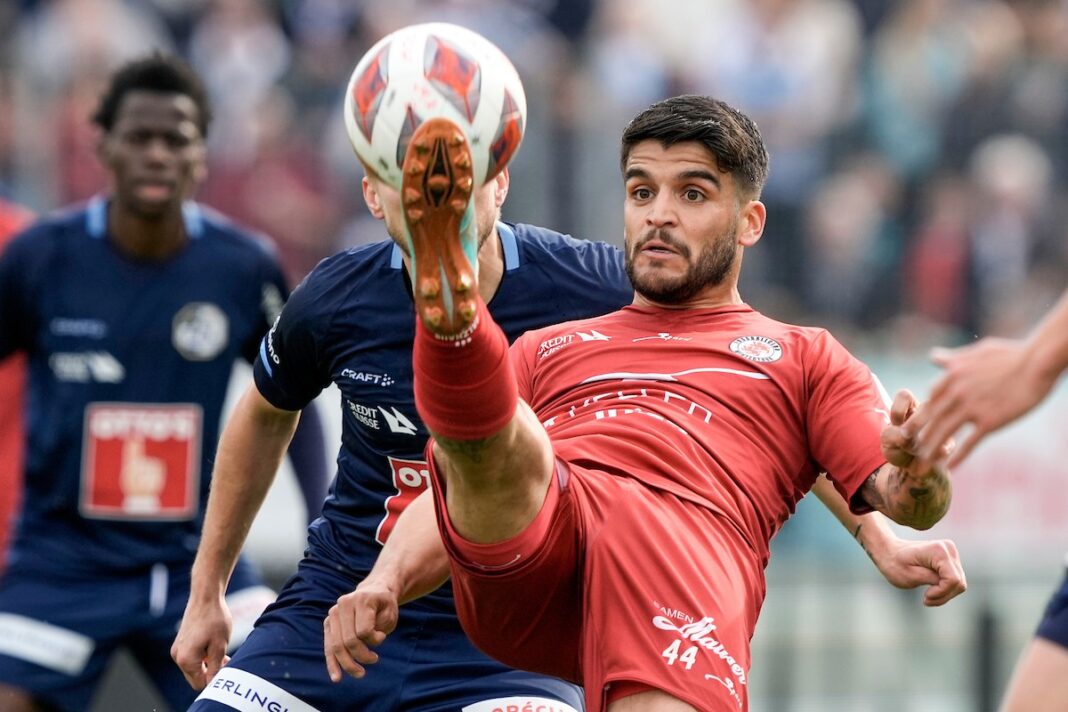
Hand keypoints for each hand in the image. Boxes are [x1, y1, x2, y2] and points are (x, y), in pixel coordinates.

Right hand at [171, 595, 232, 689]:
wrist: (206, 596)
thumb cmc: (215, 619)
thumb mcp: (219, 646)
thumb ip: (215, 667)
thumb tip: (212, 683)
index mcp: (185, 660)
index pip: (200, 683)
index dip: (215, 679)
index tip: (227, 667)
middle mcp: (177, 656)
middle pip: (195, 677)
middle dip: (211, 672)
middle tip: (227, 659)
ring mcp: (177, 648)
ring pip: (194, 667)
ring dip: (208, 664)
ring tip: (222, 652)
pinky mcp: (180, 642)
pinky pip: (191, 657)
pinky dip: (202, 656)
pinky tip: (214, 646)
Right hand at [323, 578, 399, 682]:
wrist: (373, 591)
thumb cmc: (384, 605)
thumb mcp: (390, 614)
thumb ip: (380, 629)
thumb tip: (365, 644)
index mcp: (362, 599)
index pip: (363, 631)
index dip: (375, 640)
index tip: (383, 637)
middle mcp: (344, 604)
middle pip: (348, 640)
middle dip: (361, 656)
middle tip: (375, 659)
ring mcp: (333, 613)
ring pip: (336, 646)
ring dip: (348, 664)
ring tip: (360, 674)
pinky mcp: (328, 622)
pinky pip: (328, 646)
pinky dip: (332, 663)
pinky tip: (337, 678)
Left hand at [868, 537, 966, 606]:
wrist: (888, 552)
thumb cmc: (894, 564)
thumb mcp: (910, 577)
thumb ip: (933, 580)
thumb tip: (954, 583)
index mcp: (939, 551)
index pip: (953, 580)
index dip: (941, 592)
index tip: (925, 596)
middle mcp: (949, 549)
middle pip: (958, 583)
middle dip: (943, 595)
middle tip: (926, 600)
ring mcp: (951, 553)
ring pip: (959, 584)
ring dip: (944, 594)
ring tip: (927, 596)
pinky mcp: (951, 559)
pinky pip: (955, 581)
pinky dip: (944, 589)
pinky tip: (931, 590)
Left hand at [918, 338, 1051, 464]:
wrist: (1038, 362)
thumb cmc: (1012, 354)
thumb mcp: (977, 351)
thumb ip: (953, 359)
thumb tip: (934, 357)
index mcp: (953, 374)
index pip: (931, 397)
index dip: (924, 411)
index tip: (917, 423)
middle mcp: (957, 392)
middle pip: (931, 416)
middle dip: (916, 432)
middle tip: (905, 445)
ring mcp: (972, 407)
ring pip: (944, 432)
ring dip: (931, 449)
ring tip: (923, 461)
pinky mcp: (989, 421)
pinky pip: (969, 442)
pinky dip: (958, 456)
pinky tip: (950, 467)